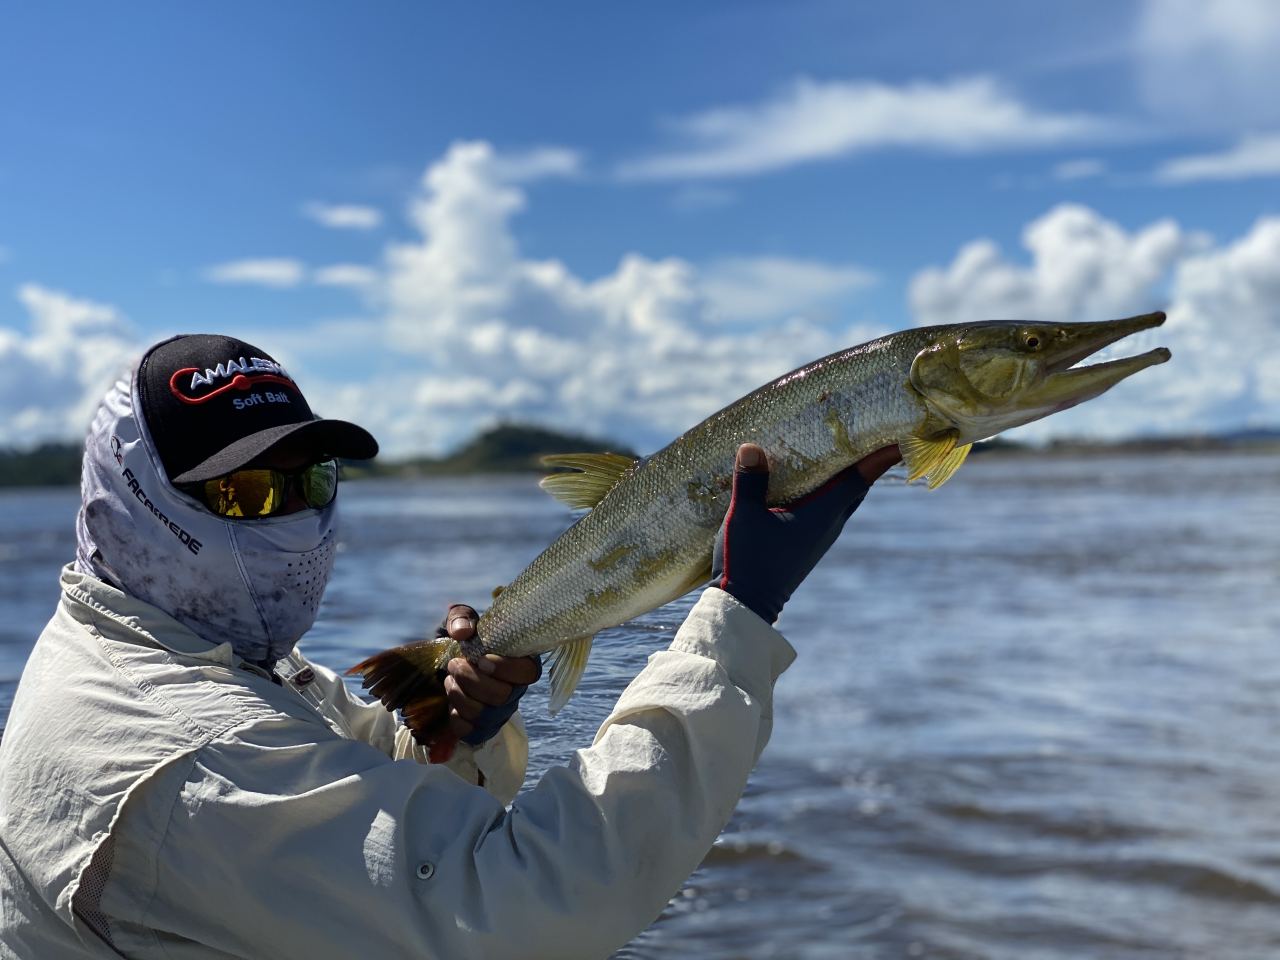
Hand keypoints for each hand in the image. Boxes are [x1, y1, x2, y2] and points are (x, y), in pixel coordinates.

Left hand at [437, 604, 541, 746]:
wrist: (452, 665)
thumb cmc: (466, 642)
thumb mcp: (463, 622)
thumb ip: (463, 619)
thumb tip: (463, 632)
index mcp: (521, 663)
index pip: (528, 672)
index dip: (506, 668)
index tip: (481, 658)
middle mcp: (515, 691)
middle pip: (502, 696)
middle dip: (472, 680)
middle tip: (454, 664)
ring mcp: (500, 713)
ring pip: (484, 714)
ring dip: (459, 694)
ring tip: (449, 678)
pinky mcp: (482, 729)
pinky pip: (470, 731)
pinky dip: (455, 715)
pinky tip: (452, 699)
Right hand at [711, 443, 899, 623]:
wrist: (746, 607)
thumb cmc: (747, 561)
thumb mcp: (743, 517)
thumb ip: (750, 481)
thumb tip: (751, 446)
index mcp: (822, 515)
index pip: (861, 479)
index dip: (881, 457)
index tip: (902, 436)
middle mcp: (829, 524)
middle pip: (857, 486)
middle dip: (866, 459)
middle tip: (867, 430)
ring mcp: (820, 535)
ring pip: (842, 498)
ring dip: (845, 474)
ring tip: (838, 446)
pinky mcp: (808, 543)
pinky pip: (827, 508)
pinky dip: (827, 489)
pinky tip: (809, 479)